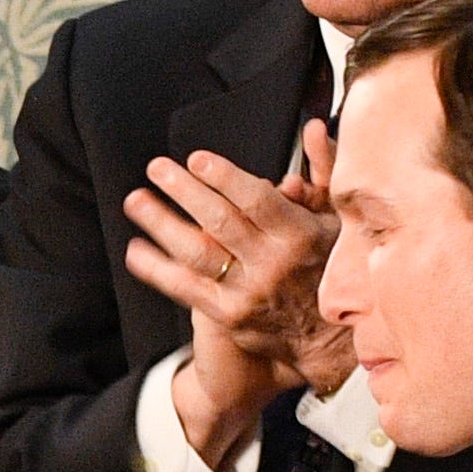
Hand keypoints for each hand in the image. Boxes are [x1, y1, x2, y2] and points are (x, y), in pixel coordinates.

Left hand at [126, 127, 350, 397]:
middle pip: (220, 221)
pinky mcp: (229, 315)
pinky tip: (136, 251)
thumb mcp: (337, 220)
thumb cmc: (331, 270)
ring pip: (197, 252)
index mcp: (298, 234)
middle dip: (184, 191)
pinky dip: (157, 269)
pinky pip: (186, 288)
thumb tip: (310, 130)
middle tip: (157, 168)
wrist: (330, 341)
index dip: (224, 177)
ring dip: (161, 224)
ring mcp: (247, 291)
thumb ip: (322, 171)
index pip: (256, 199)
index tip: (197, 159)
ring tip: (137, 201)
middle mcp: (270, 263)